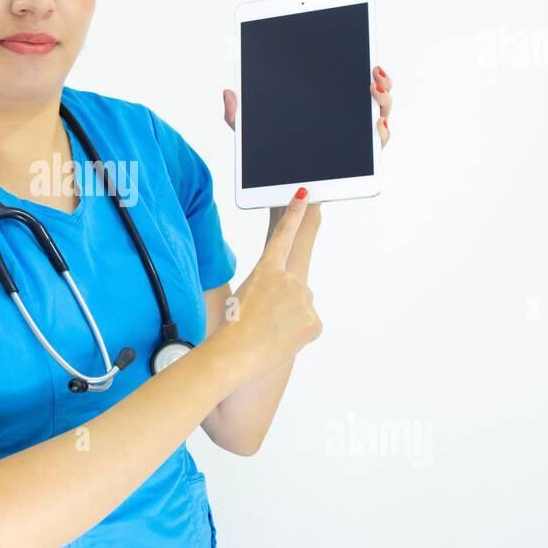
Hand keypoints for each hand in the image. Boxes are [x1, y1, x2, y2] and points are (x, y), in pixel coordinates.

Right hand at [210, 187, 322, 375]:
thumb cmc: (233, 326)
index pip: (284, 234)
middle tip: (265, 317)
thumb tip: (299, 298)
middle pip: (294, 287)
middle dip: (283, 301)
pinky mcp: (314, 321)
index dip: (295, 213)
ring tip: (269, 332)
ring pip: (301, 307)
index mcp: (266, 269)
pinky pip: (309, 325)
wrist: (235, 354)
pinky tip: (281, 340)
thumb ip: (275, 288)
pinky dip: (298, 334)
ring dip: (288, 319)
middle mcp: (289, 279)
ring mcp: (304, 300)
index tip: (304, 194)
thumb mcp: (246, 295)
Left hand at [222, 62, 393, 214]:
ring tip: (374, 92)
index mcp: (328, 110)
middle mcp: (349, 125)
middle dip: (381, 81)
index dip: (364, 69)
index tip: (364, 58)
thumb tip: (228, 94)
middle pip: (375, 97)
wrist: (282, 202)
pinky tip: (377, 126)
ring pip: (381, 118)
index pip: (351, 84)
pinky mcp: (359, 165)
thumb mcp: (254, 138)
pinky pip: (376, 148)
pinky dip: (381, 135)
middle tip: (374, 72)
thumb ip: (239, 117)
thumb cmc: (273, 166)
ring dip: (384, 103)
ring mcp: (357, 145)